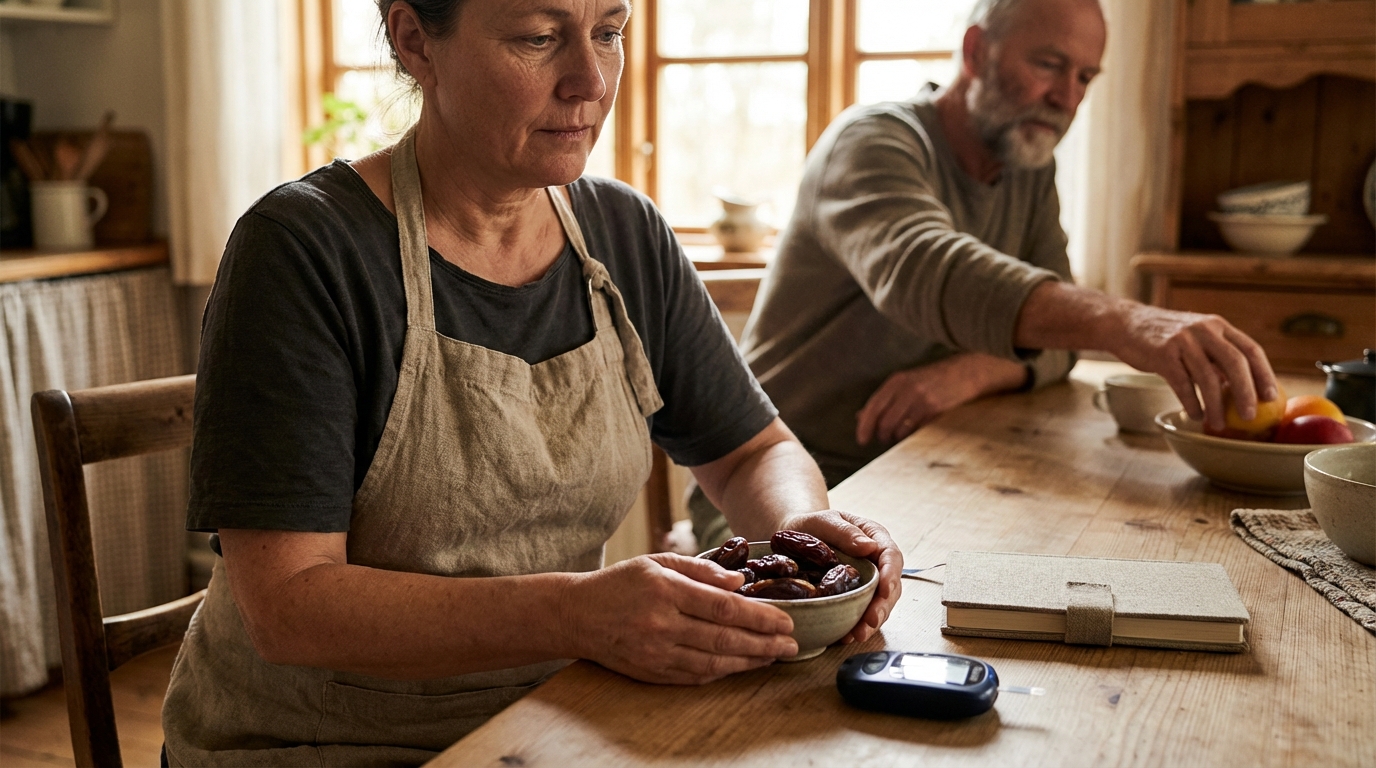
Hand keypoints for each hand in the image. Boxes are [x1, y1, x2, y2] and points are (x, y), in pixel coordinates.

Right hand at [562, 553, 796, 684]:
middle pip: (724, 637)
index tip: (786, 620)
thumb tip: (739, 581)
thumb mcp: (657, 562)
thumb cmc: (621, 583)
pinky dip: (723, 671)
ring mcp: (656, 652)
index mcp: (666, 590)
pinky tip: (742, 665)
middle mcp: (662, 624)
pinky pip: (695, 676)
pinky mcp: (651, 671)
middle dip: (764, 643)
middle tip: (791, 644)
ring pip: (714, 661)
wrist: (577, 615)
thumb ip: (700, 569)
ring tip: (774, 656)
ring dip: (749, 661)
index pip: (723, 607)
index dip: (759, 616)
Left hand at [778, 510, 902, 643]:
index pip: (891, 557)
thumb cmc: (812, 524)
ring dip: (872, 622)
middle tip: (870, 622)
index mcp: (875, 538)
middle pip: (890, 586)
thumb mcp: (825, 521)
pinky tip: (847, 635)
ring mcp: (867, 580)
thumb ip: (846, 532)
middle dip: (882, 606)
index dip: (891, 575)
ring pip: (879, 604)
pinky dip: (857, 625)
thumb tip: (869, 547)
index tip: (884, 590)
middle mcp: (876, 561)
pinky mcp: (856, 596)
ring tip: (858, 634)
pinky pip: (862, 612)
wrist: (795, 535)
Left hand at [855, 353, 1027, 445]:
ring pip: (900, 428)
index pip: (873, 406)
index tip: (861, 440)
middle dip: (881, 435)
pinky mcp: (935, 409)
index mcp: (896, 380)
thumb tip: (860, 417)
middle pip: (884, 421)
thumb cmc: (931, 380)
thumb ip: (884, 399)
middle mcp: (907, 388)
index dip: (864, 425)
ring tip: (899, 435)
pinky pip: (916, 430)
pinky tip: (913, 432)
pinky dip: (911, 435)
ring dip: (896, 437)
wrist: (964, 373)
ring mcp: (921, 399)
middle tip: (883, 439)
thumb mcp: (905, 383)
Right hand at [1112, 303, 1277, 431]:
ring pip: (1208, 377)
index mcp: (1218, 326)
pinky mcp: (1162, 354)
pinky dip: (1191, 403)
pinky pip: (1182, 384)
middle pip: (1235, 363)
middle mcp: (1204, 330)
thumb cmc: (1165, 338)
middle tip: (1250, 416)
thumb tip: (1241, 388)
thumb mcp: (1196, 338)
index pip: (1251, 350)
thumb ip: (1216, 357)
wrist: (1126, 324)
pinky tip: (1195, 415)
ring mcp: (1183, 341)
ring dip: (1216, 405)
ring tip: (1218, 424)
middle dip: (1246, 392)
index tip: (1271, 397)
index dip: (1264, 374)